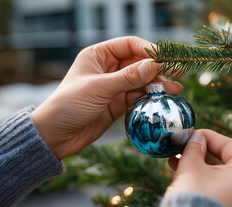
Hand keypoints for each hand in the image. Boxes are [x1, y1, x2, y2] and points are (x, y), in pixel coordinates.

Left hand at [31, 36, 181, 158]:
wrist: (55, 136)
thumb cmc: (69, 105)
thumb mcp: (99, 88)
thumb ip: (127, 77)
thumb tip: (153, 65)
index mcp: (98, 55)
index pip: (128, 45)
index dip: (147, 50)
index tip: (164, 59)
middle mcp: (107, 69)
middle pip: (138, 63)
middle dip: (157, 69)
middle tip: (176, 75)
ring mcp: (114, 87)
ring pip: (141, 81)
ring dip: (157, 84)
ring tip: (176, 89)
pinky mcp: (117, 104)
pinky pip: (138, 97)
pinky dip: (150, 98)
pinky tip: (163, 99)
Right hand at [166, 129, 231, 206]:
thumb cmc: (196, 200)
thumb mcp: (192, 167)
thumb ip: (194, 149)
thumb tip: (196, 138)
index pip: (231, 146)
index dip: (208, 137)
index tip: (192, 132)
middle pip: (227, 163)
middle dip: (201, 154)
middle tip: (183, 147)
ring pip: (223, 179)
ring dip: (200, 168)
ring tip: (176, 161)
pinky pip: (223, 194)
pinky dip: (206, 184)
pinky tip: (185, 176)